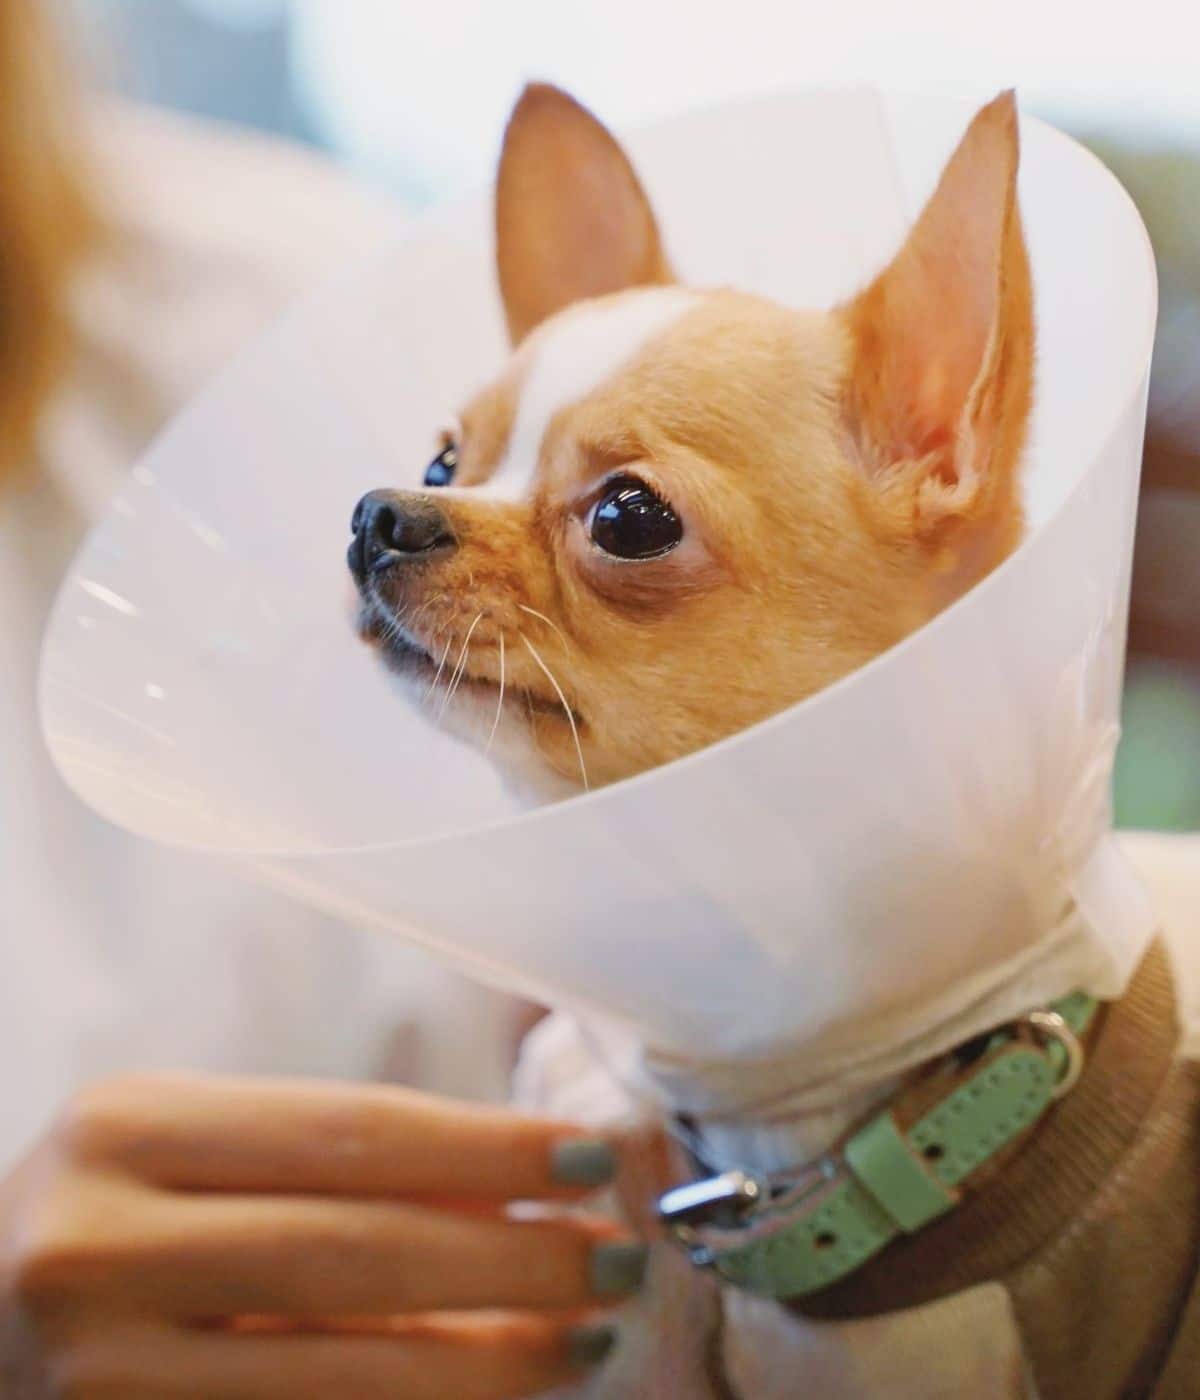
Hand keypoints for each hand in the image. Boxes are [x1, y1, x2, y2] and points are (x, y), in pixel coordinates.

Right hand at [0, 1074, 643, 1397]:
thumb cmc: (118, 1215)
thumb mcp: (197, 1154)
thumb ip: (333, 1165)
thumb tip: (522, 1189)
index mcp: (127, 1128)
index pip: (350, 1132)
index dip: (486, 1151)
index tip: (591, 1160)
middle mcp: (97, 1247)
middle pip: (358, 1252)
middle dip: (514, 1261)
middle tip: (619, 1260)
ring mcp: (96, 1379)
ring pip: (342, 1378)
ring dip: (489, 1365)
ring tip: (586, 1340)